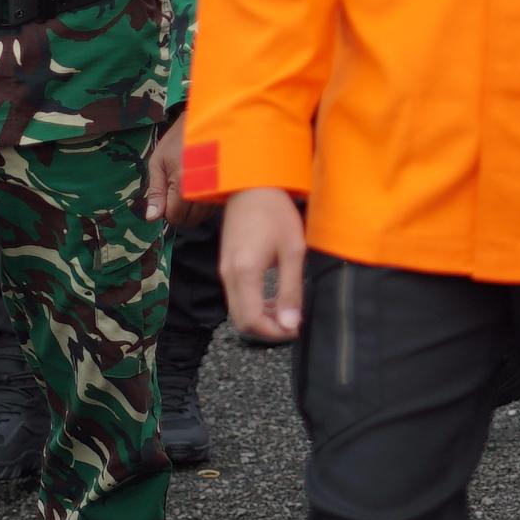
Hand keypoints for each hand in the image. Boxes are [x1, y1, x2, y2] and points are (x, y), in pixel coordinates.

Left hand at [144, 117, 209, 229]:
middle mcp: (203, 190)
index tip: (167, 196)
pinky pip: (215, 206)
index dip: (167, 211)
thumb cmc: (178, 139)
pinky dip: (206, 203)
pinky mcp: (228, 185)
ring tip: (190, 185)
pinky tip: (202, 186)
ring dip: (195, 208)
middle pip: (190, 220)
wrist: (207, 119)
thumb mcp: (158, 161)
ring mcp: (218, 188)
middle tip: (177, 191)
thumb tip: (152, 218)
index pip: (175, 217)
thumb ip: (155, 191)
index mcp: (183, 185)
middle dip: (181, 212)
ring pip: (204, 215)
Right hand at [219, 188, 308, 340]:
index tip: (295, 330)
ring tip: (286, 312)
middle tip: (292, 325)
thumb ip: (290, 290)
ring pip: (237, 311)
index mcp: (244, 272)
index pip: (252, 321)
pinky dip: (253, 305)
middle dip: (267, 330)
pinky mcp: (226, 265)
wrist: (251, 184)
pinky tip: (273, 298)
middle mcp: (228, 275)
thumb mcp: (293, 250)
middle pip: (241, 321)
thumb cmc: (276, 213)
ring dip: (260, 318)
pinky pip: (236, 297)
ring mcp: (224, 270)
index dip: (273, 334)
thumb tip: (290, 325)